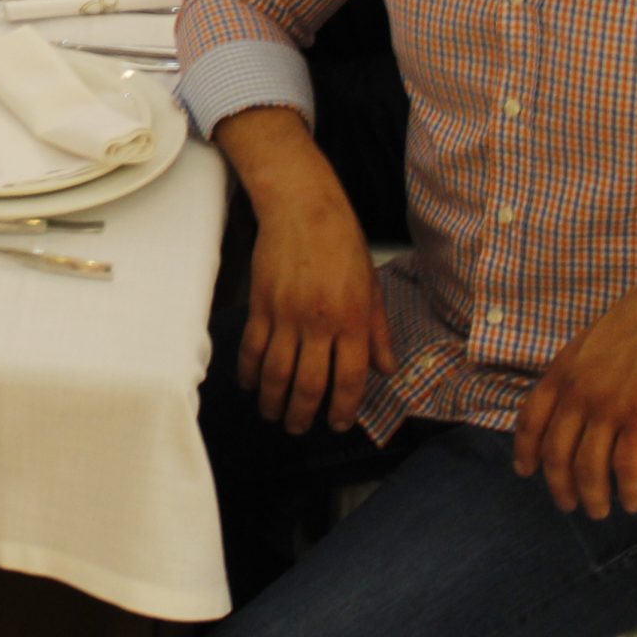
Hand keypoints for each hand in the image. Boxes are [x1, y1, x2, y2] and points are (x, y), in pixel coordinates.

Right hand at [238, 182, 394, 434]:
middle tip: (299, 428)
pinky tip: (251, 385)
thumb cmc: (342, 243)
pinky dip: (249, 372)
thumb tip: (387, 370)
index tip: (339, 424)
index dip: (345, 408)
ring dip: (274, 401)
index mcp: (352, 319)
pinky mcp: (260, 305)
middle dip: (303, 415)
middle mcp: (319, 323)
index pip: (350, 378)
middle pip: (309, 384)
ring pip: (276, 373)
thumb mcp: (371, 286)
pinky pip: (252, 348)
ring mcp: (286, 315)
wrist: (302, 208)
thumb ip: (378, 332)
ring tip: (274, 415)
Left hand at [513, 258, 636, 517]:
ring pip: (589, 467)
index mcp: (564, 368)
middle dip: (559, 485)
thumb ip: (584, 367)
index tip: (525, 471)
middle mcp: (578, 390)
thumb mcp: (599, 336)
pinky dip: (629, 490)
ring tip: (600, 511)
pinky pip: (627, 467)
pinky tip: (635, 502)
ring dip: (593, 496)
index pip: (530, 418)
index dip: (525, 450)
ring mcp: (608, 405)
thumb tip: (580, 394)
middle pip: (556, 452)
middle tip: (568, 505)